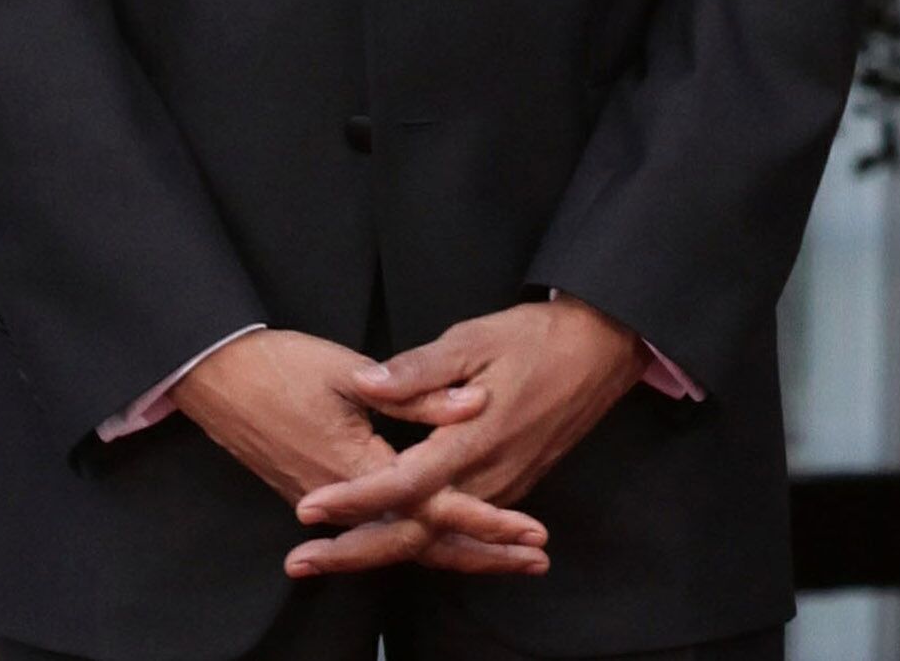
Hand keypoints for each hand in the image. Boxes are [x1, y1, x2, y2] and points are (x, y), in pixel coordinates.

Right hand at [171, 327, 549, 576]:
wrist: (214, 377)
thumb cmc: (280, 365)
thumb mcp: (349, 370)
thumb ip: (416, 392)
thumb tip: (473, 404)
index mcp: (357, 466)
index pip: (433, 506)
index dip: (485, 519)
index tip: (530, 530)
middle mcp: (343, 499)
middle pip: (421, 542)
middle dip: (481, 553)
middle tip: (535, 560)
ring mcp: (327, 503)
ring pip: (400, 542)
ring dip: (455, 550)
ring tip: (506, 556)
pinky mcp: (318, 497)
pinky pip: (379, 529)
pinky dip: (419, 538)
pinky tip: (444, 535)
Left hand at [288, 298, 648, 575]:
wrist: (601, 349)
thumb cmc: (536, 338)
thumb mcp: (475, 338)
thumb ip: (419, 369)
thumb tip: (365, 382)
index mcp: (475, 439)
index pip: (403, 485)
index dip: (354, 500)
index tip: (309, 509)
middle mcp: (489, 477)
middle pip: (414, 533)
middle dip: (354, 552)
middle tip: (299, 562)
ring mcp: (503, 488)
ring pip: (435, 538)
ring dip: (380, 551)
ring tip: (327, 558)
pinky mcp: (511, 488)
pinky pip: (457, 529)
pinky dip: (418, 542)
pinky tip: (386, 541)